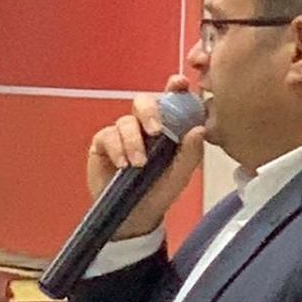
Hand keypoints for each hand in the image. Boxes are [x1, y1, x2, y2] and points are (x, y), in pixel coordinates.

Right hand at [86, 74, 205, 239]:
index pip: (171, 99)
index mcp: (167, 125)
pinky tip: (123, 165)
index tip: (179, 84)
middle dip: (150, 112)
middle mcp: (144, 124)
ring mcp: (123, 133)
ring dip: (133, 141)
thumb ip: (191, 152)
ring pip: (125, 121)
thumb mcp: (180, 174)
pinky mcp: (103, 144)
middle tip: (157, 131)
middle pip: (143, 101)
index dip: (174, 87)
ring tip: (139, 163)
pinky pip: (107, 136)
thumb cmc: (161, 191)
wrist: (137, 216)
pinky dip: (116, 149)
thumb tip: (198, 129)